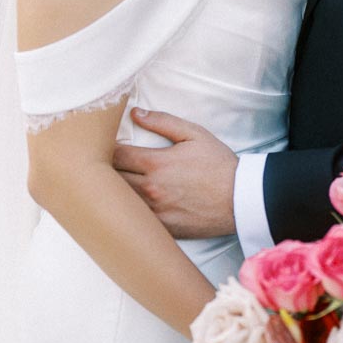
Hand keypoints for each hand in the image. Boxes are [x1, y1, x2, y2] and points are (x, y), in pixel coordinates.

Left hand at [113, 109, 237, 238]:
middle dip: (104, 171)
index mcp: (155, 163)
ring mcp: (154, 212)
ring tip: (109, 185)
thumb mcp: (194, 134)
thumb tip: (135, 113)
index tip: (104, 147)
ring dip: (113, 193)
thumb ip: (162, 121)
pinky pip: (135, 221)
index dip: (105, 150)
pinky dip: (129, 212)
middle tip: (101, 165)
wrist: (241, 198)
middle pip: (111, 180)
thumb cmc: (218, 164)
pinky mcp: (162, 229)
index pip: (114, 155)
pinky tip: (128, 206)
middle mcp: (150, 189)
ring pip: (119, 202)